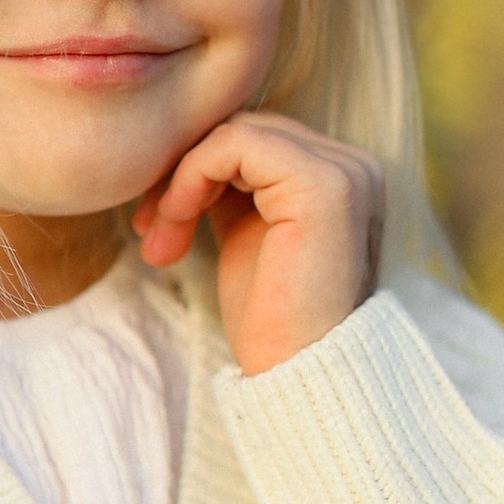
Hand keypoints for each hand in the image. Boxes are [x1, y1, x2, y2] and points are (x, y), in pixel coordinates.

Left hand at [131, 111, 382, 375]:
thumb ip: (232, 188)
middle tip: (150, 230)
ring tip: (160, 235)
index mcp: (341, 176)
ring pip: (234, 131)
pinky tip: (176, 220)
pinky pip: (234, 144)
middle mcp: (353, 165)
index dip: (196, 169)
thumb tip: (186, 149)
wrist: (298, 375)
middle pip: (243, 128)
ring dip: (181, 180)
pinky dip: (191, 176)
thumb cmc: (271, 320)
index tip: (156, 223)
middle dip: (183, 174)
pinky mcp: (321, 185)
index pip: (255, 138)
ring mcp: (344, 171)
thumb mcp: (245, 235)